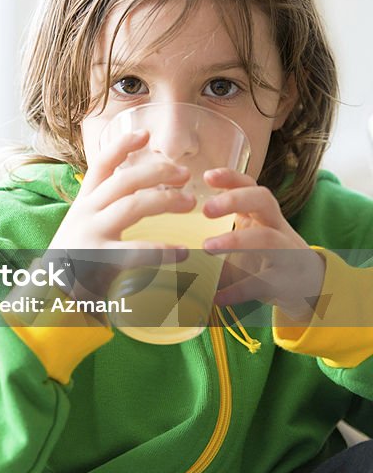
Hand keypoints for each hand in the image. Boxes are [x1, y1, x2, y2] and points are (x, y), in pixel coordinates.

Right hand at [43, 129, 193, 299]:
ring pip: (132, 205)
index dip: (122, 146)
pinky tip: (184, 252)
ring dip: (165, 199)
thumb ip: (103, 210)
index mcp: (83, 204)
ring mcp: (91, 235)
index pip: (101, 166)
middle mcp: (85, 214)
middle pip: (124, 180)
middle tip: (184, 175)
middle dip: (157, 172)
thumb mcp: (81, 227)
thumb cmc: (73, 262)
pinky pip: (137, 250)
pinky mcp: (99, 260)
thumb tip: (142, 194)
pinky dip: (164, 250)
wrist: (49, 297)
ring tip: (189, 203)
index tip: (145, 134)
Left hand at [201, 168, 325, 320]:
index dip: (231, 177)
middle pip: (264, 200)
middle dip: (235, 200)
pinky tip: (216, 296)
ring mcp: (286, 252)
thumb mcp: (244, 240)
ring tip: (207, 247)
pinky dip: (238, 290)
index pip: (250, 186)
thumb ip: (213, 235)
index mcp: (262, 214)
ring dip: (237, 240)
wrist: (309, 287)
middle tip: (206, 210)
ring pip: (268, 238)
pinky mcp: (287, 281)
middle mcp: (277, 227)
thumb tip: (164, 241)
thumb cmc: (265, 258)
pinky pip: (264, 282)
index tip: (206, 176)